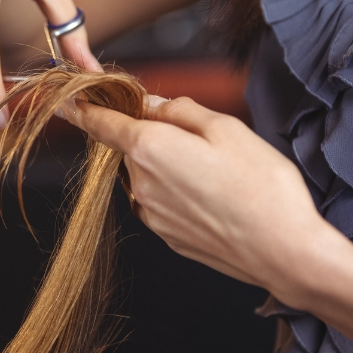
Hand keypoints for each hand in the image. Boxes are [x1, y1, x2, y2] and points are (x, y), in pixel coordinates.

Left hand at [63, 95, 337, 303]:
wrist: (284, 252)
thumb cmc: (261, 185)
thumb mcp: (226, 128)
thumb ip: (180, 111)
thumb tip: (151, 105)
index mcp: (150, 148)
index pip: (102, 123)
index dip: (83, 108)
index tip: (67, 101)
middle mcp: (141, 183)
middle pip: (134, 148)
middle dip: (157, 138)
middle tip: (205, 141)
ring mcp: (152, 214)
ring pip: (149, 176)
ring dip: (170, 168)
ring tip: (219, 176)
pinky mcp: (167, 237)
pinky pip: (162, 203)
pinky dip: (179, 194)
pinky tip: (216, 199)